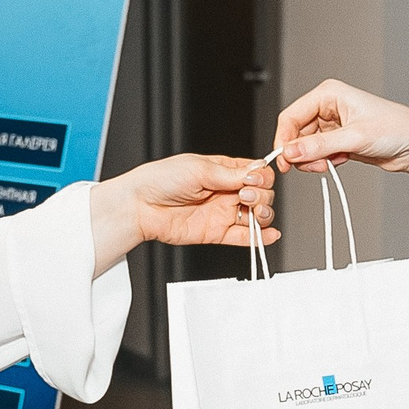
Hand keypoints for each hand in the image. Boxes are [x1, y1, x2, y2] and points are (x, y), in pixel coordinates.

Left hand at [90, 154, 276, 268]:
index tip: (253, 180)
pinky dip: (259, 238)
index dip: (261, 177)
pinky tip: (268, 235)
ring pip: (257, 216)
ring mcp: (223, 213)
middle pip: (261, 195)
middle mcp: (227, 192)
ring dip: (264, 215)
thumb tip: (257, 172)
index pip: (257, 174)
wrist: (140, 206)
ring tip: (254, 213)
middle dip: (261, 196)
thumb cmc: (161, 180)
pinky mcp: (217, 233)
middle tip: (245, 196)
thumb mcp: (199, 169)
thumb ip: (231, 175)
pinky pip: (244, 238)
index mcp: (224, 171)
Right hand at [273, 79, 408, 174]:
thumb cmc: (395, 128)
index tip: (284, 160)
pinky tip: (340, 162)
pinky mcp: (338, 140)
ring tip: (329, 165)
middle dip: (301, 152)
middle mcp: (328, 107)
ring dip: (312, 159)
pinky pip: (318, 153)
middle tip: (312, 166)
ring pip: (305, 145)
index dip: (284, 139)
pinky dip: (323, 162)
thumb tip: (291, 151)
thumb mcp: (354, 138)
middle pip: (296, 132)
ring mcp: (332, 125)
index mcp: (328, 94)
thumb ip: (320, 145)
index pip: (291, 116)